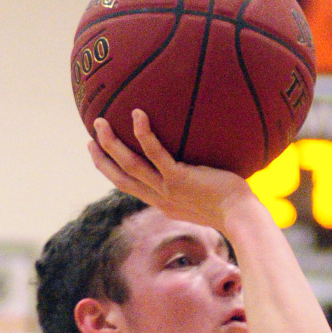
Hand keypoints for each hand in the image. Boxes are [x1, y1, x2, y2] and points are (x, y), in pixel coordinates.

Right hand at [88, 111, 254, 230]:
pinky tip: (137, 113)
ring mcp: (168, 189)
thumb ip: (201, 185)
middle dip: (102, 160)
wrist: (242, 219)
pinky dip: (143, 134)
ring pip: (129, 165)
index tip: (102, 158)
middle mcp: (161, 198)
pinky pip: (155, 153)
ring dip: (111, 144)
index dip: (114, 173)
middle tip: (89, 139)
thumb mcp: (211, 199)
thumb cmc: (236, 208)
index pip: (133, 188)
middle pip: (121, 179)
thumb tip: (208, 166)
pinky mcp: (180, 179)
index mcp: (165, 203)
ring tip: (100, 122)